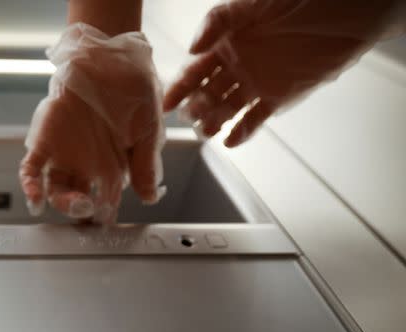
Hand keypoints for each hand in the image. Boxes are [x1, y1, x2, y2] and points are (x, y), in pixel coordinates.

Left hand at [20, 23, 164, 223]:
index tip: (107, 224)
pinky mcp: (44, 141)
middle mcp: (86, 165)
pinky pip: (32, 169)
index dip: (105, 214)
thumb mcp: (148, 129)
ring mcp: (64, 154)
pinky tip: (34, 198)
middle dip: (82, 212)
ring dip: (62, 202)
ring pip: (56, 189)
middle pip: (79, 200)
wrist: (110, 56)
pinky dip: (31, 185)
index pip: (106, 200)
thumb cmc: (134, 89)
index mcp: (112, 166)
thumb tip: (149, 197)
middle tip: (90, 213)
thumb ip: (146, 164)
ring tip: (73, 204)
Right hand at [163, 0, 394, 146]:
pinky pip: (256, 119)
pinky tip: (229, 141)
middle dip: (196, 107)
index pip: (194, 71)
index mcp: (225, 45)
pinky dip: (243, 131)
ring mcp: (257, 84)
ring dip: (215, 121)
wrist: (341, 10)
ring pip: (228, 109)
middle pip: (208, 94)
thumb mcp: (249, 4)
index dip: (179, 87)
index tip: (166, 103)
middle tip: (191, 116)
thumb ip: (217, 23)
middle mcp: (237, 67)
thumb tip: (192, 50)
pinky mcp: (279, 97)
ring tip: (207, 131)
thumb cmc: (294, 0)